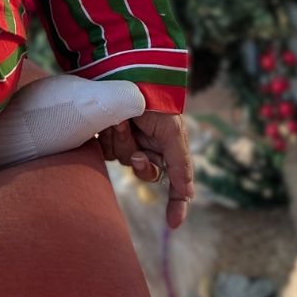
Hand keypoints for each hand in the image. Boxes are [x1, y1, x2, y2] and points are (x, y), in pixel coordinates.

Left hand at [97, 110, 193, 229]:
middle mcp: (148, 144)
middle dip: (140, 162)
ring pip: (124, 159)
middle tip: (137, 151)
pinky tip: (110, 120)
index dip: (176, 204)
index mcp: (168, 144)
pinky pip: (107, 149)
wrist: (124, 72)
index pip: (176, 181)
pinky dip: (109, 136)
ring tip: (121, 119)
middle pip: (145, 171)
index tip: (173, 224)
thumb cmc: (155, 100)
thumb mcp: (173, 132)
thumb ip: (181, 164)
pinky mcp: (107, 134)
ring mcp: (126, 139)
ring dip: (123, 141)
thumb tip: (189, 194)